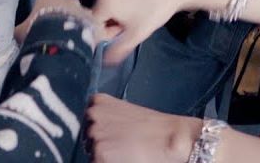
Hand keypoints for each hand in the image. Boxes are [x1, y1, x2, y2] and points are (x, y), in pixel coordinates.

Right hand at [13, 0, 95, 44]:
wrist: (57, 40)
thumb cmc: (36, 30)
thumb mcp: (20, 31)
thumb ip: (20, 29)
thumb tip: (16, 32)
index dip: (47, 10)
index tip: (45, 22)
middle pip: (67, 4)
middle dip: (65, 14)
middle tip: (60, 30)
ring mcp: (83, 9)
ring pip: (81, 15)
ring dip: (78, 24)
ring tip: (73, 39)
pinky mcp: (94, 22)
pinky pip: (93, 27)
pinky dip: (90, 34)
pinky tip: (85, 44)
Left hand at [86, 94, 200, 162]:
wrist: (171, 139)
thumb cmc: (154, 129)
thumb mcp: (124, 113)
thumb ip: (106, 118)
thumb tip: (97, 134)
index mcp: (96, 102)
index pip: (88, 123)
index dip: (103, 134)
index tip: (116, 138)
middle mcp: (91, 116)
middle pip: (88, 139)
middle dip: (103, 145)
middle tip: (124, 146)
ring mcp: (93, 136)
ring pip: (92, 153)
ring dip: (104, 156)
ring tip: (126, 153)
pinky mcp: (98, 156)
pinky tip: (125, 160)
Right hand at [93, 0, 180, 64]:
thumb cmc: (153, 11)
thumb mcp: (136, 35)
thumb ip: (118, 50)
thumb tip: (105, 61)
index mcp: (103, 3)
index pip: (95, 24)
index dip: (107, 33)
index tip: (122, 33)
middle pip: (101, 13)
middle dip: (112, 22)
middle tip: (129, 26)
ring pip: (108, 2)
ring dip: (117, 12)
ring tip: (135, 14)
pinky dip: (123, 0)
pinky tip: (138, 2)